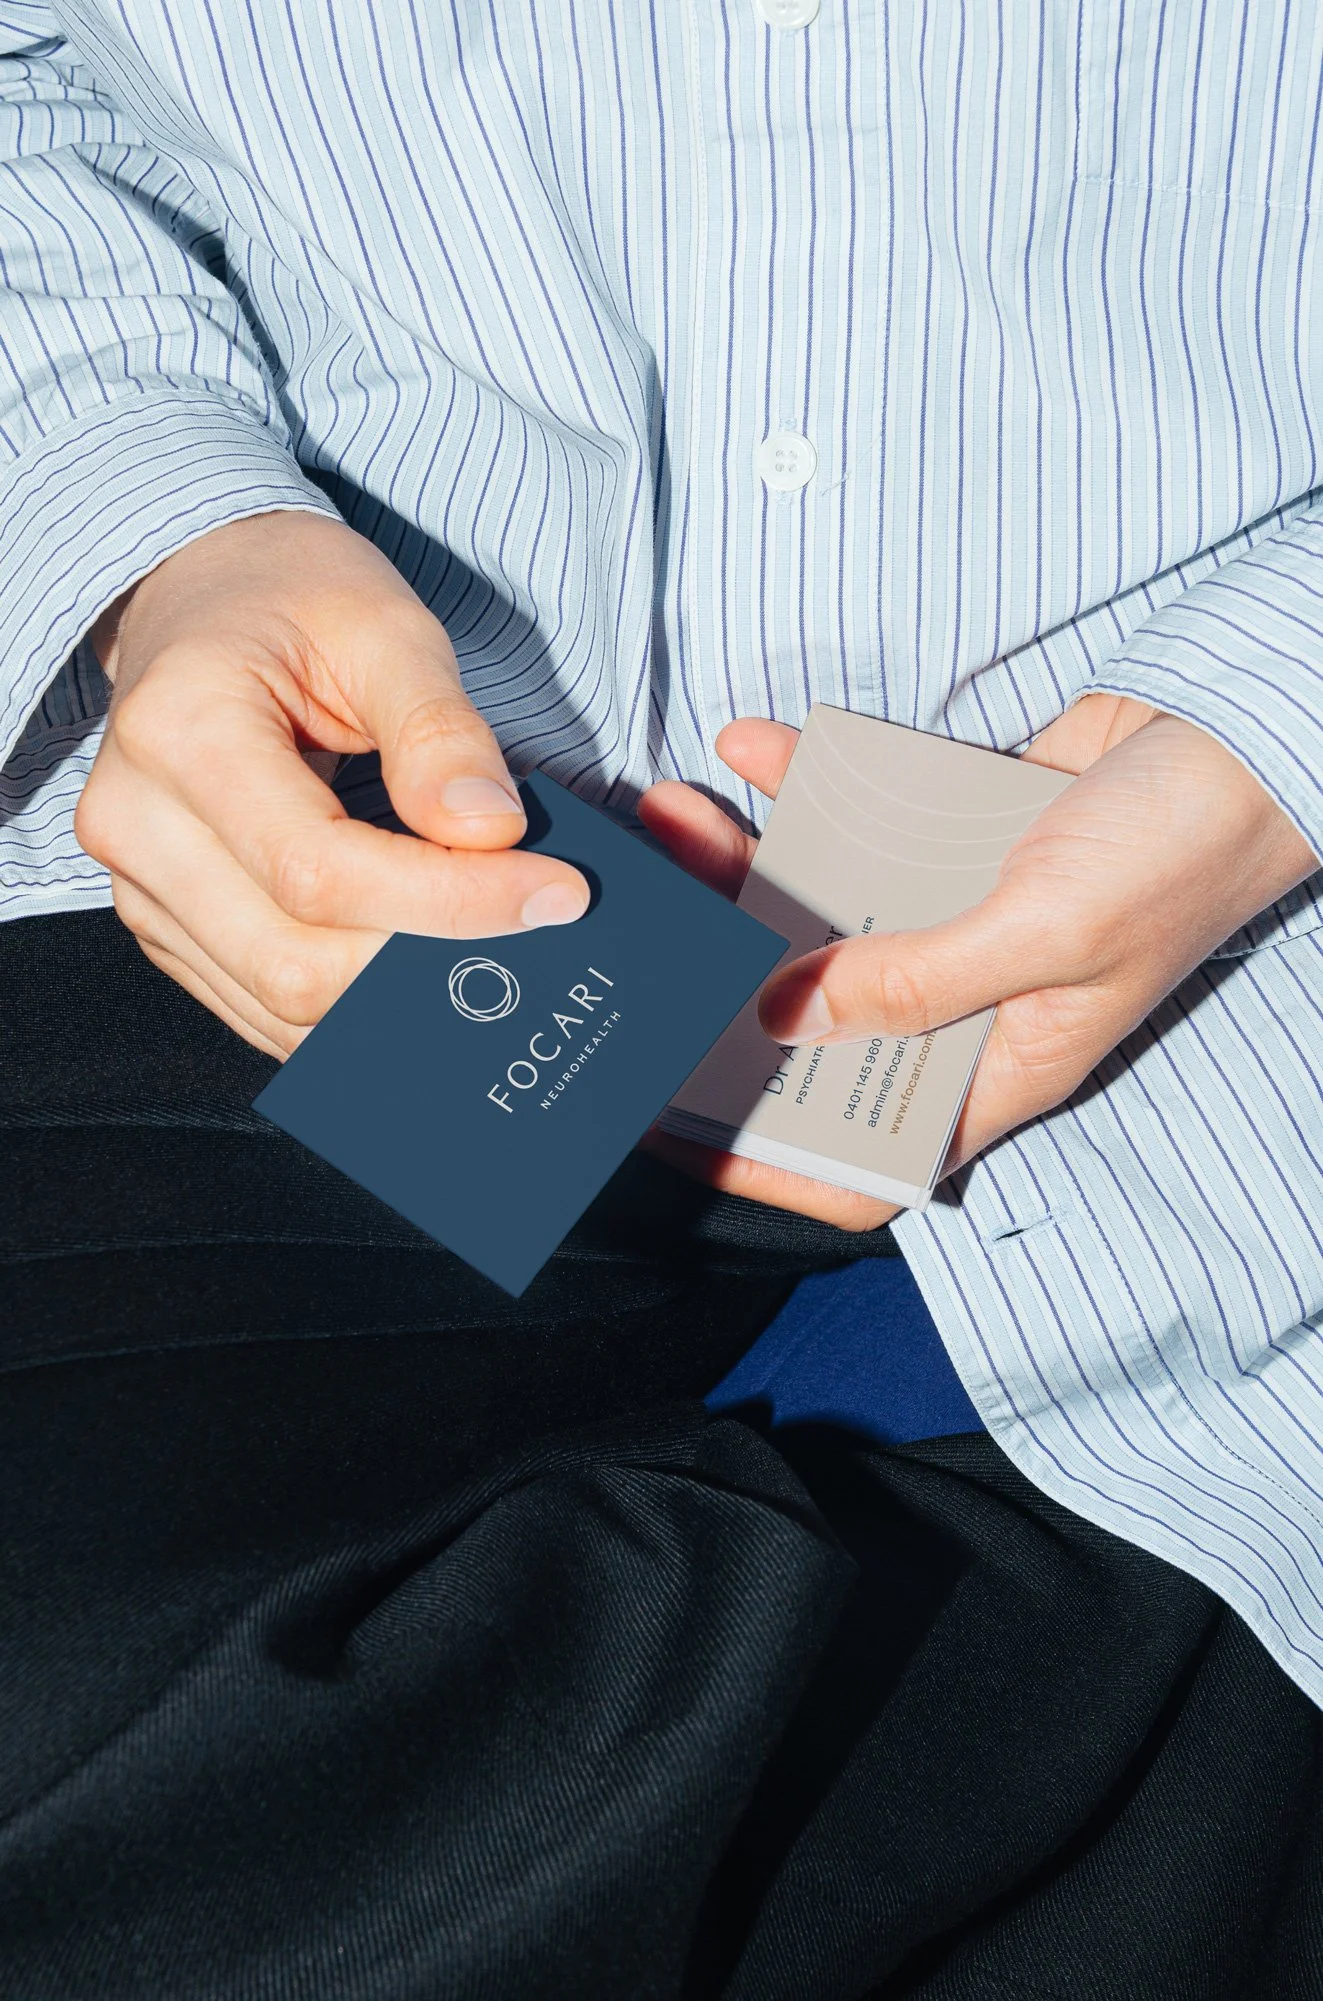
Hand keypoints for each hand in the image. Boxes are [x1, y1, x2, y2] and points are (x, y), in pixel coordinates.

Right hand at [76, 512, 588, 1056]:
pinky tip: (423, 957)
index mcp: (178, 731)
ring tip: (487, 939)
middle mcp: (136, 823)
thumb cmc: (292, 598)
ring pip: (282, 1003)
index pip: (320, 870)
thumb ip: (439, 731)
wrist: (207, 597)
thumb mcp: (385, 626)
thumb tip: (490, 833)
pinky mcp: (169, 925)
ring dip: (398, 993)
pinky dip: (356, 1004)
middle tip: (532, 918)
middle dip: (428, 957)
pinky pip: (266, 1007)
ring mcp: (144, 887)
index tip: (552, 892)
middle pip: (294, 960)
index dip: (447, 900)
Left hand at [639, 697, 1317, 1229]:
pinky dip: (801, 781)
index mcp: (994, 1066)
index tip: (674, 1130)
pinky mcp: (947, 834)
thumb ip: (917, 979)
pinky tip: (750, 744)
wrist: (1247, 730)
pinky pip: (850, 818)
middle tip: (651, 930)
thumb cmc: (1181, 852)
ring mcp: (949, 914)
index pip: (862, 1158)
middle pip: (812, 1019)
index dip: (770, 1162)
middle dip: (720, 979)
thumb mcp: (1050, 935)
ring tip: (676, 817)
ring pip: (815, 910)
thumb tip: (783, 1012)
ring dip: (741, 867)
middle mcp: (959, 1001)